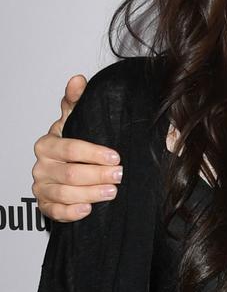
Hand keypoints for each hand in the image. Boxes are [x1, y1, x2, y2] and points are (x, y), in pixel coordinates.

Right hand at [31, 75, 120, 221]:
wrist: (69, 162)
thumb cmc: (78, 136)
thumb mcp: (79, 117)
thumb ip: (77, 100)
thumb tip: (77, 79)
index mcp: (48, 142)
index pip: (71, 148)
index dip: (94, 153)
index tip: (116, 156)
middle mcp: (41, 165)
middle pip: (70, 173)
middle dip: (97, 175)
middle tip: (120, 175)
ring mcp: (41, 185)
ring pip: (64, 193)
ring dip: (90, 194)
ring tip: (112, 192)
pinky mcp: (44, 203)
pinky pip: (54, 211)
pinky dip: (72, 212)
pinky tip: (89, 208)